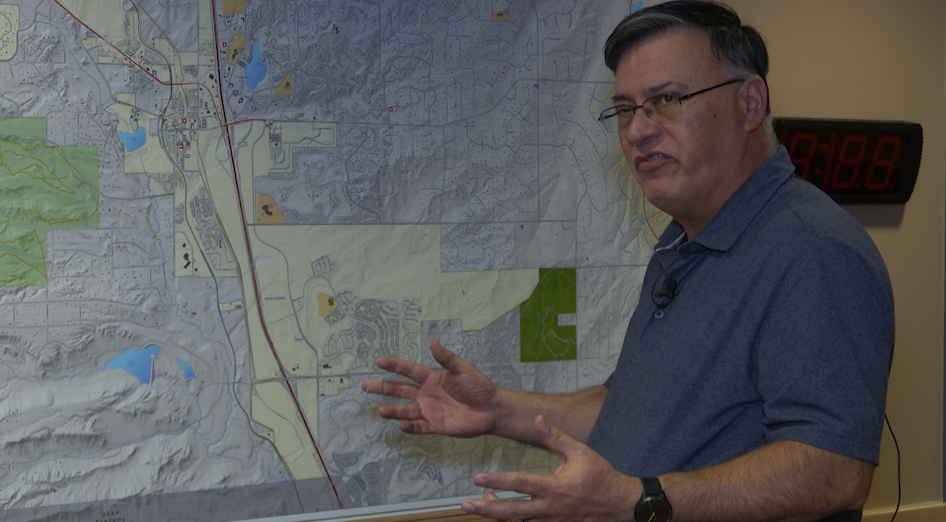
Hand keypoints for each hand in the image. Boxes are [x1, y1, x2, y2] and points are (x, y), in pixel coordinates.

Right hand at [361, 338, 498, 437]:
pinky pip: (420, 427)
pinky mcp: (437, 426)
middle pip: (401, 390)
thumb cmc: (480, 387)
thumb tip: (434, 341)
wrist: (492, 410)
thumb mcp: (464, 370)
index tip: (379, 362)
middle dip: (383, 387)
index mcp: (433, 379)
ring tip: (380, 411)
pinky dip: (411, 427)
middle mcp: (428, 394)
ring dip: (393, 411)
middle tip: (365, 385)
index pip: (409, 371)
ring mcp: (431, 410)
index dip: (395, 366)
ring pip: (407, 410)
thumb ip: (447, 358)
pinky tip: (401, 426)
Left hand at [460, 415, 639, 521]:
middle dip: (487, 509)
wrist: (620, 505)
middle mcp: (550, 508)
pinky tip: (503, 513)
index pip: (520, 484)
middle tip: (467, 505)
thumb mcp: (580, 452)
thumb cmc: (601, 477)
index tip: (478, 479)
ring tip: (481, 505)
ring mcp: (552, 521)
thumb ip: (556, 437)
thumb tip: (538, 419)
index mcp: (555, 487)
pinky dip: (513, 520)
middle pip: (512, 512)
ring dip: (497, 514)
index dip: (498, 481)